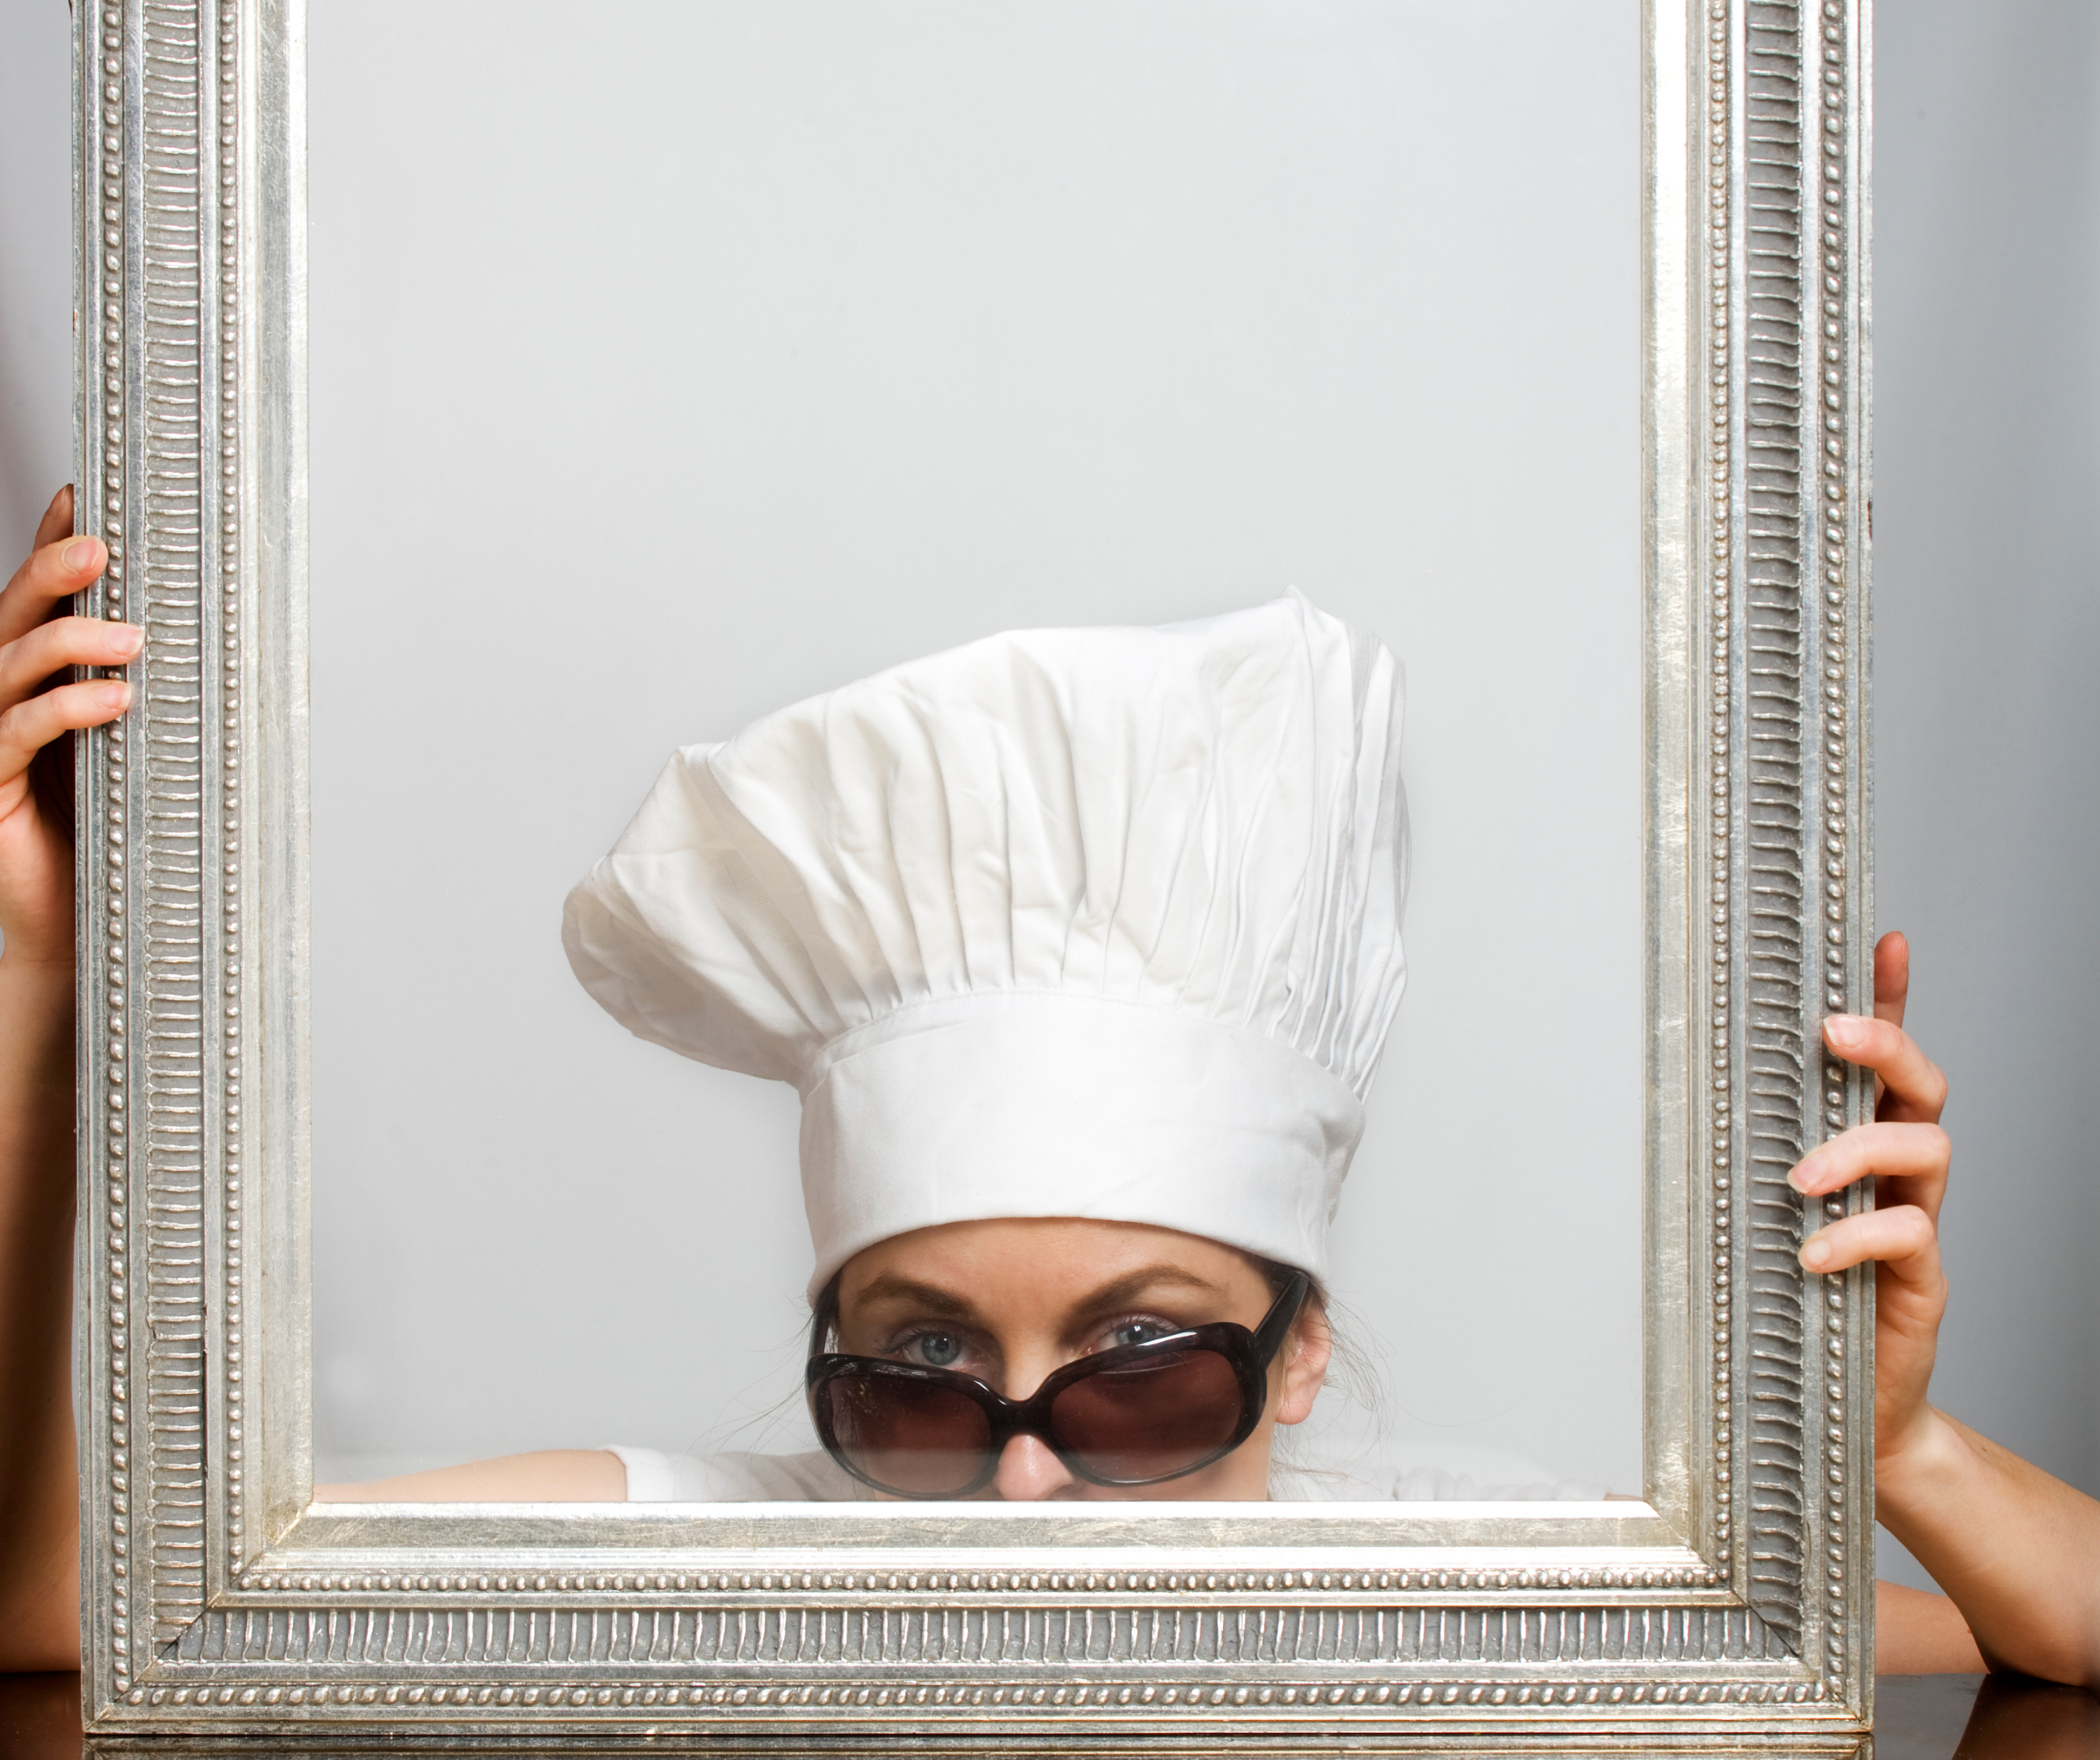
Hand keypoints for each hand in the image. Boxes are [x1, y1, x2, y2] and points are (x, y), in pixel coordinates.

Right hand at [0, 486, 136, 970]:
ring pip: (7, 668)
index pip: (35, 605)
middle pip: (12, 620)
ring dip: (69, 644)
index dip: (47, 546)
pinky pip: (13, 736)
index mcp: (33, 689)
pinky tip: (112, 700)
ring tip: (131, 639)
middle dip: (51, 574)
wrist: (79, 933)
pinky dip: (65, 711)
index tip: (82, 496)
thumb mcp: (140, 756)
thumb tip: (223, 649)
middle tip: (100, 548)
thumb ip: (154, 700)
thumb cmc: (109, 843)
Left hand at [1784, 931, 1950, 1473]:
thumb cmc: (1790, 1300)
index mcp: (1857, 1145)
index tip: (1885, 940)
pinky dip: (1858, 1236)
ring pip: (1928, 1146)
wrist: (1842, 1408)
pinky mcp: (1920, 1280)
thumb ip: (1738, 1158)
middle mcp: (1895, 1174)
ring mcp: (1914, 1222)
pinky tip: (1812, 1254)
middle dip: (1888, 1044)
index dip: (1892, 996)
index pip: (1885, 1058)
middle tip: (1837, 1034)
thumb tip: (1662, 1094)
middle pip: (1923, 1084)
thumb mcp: (1755, 1213)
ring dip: (1859, 1148)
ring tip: (1800, 1181)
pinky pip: (1911, 1234)